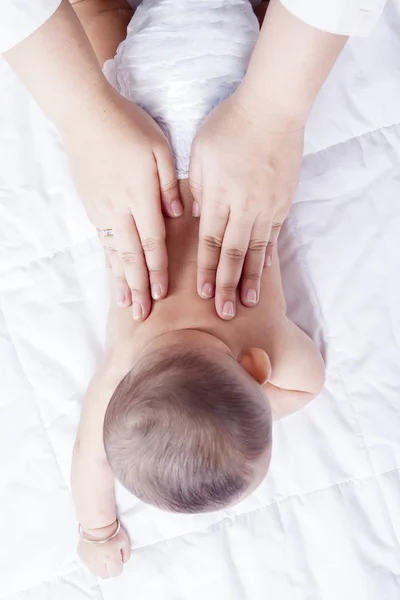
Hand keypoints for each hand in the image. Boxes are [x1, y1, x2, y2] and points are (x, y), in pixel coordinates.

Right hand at [62, 87, 182, 320]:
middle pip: (131, 256)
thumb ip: (168, 186)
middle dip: (139, 286)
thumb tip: (178, 215)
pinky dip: (108, 260)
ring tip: (125, 303)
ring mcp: (102, 208)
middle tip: (143, 314)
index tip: (162, 293)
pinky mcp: (91, 204)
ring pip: (114, 252)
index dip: (158, 270)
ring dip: (120, 280)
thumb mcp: (160, 149)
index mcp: (141, 196)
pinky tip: (112, 273)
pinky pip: (102, 239)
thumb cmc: (129, 127)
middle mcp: (120, 209)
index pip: (152, 242)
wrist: (86, 114)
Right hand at [78, 521, 131, 578]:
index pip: (116, 573)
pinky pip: (89, 565)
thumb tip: (122, 563)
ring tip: (102, 555)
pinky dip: (93, 561)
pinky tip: (95, 552)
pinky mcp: (82, 557)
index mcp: (111, 558)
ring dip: (100, 566)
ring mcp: (89, 561)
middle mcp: (99, 563)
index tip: (117, 559)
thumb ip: (126, 555)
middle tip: (109, 558)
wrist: (97, 523)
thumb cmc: (113, 531)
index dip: (118, 566)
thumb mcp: (125, 541)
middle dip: (109, 568)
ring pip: (96, 572)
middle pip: (105, 575)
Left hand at [189, 90, 303, 319]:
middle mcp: (243, 206)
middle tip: (222, 312)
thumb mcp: (201, 151)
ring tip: (246, 303)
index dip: (205, 269)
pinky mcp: (283, 201)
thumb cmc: (231, 124)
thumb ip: (198, 187)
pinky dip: (267, 256)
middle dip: (225, 284)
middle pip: (232, 253)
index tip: (201, 293)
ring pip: (255, 250)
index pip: (209, 241)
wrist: (273, 107)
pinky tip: (263, 273)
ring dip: (249, 278)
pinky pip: (273, 235)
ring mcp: (266, 206)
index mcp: (219, 195)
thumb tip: (197, 215)